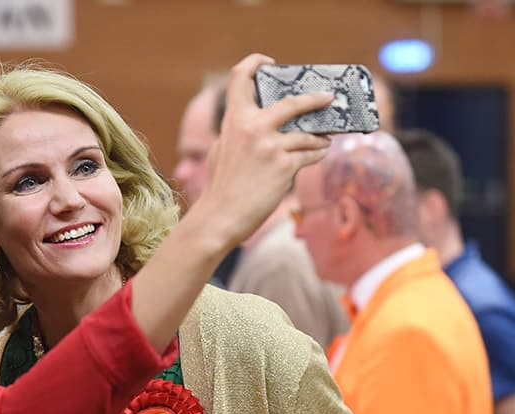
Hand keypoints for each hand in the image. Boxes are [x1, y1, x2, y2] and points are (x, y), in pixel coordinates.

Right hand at [195, 53, 333, 248]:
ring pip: (308, 134)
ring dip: (319, 138)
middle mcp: (252, 128)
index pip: (240, 76)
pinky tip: (318, 155)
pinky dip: (317, 154)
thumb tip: (267, 124)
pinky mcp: (285, 166)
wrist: (221, 216)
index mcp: (234, 120)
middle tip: (328, 98)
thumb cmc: (221, 186)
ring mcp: (270, 146)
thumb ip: (240, 132)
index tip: (269, 61)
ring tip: (322, 141)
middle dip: (316, 99)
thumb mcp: (223, 150)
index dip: (255, 62)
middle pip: (293, 102)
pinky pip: (311, 154)